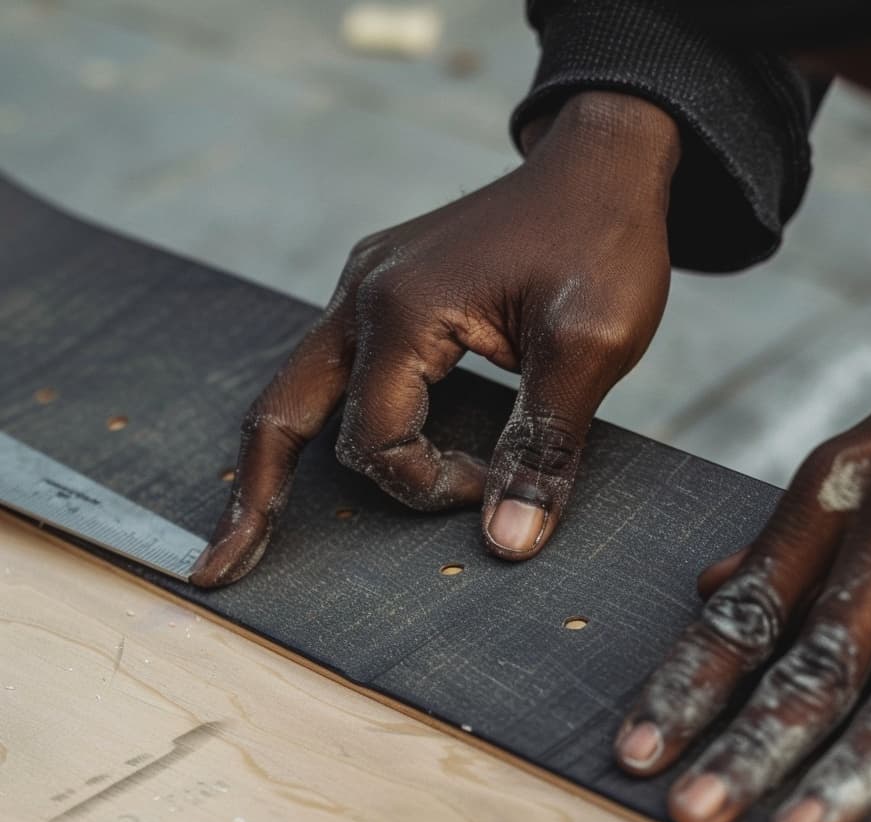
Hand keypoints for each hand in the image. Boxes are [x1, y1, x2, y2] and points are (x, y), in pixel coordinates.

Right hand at [191, 91, 679, 586]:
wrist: (602, 160)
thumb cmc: (603, 242)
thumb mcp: (590, 347)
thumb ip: (544, 448)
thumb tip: (508, 545)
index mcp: (403, 311)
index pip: (379, 443)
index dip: (431, 487)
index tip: (498, 485)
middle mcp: (361, 296)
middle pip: (280, 414)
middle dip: (256, 496)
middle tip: (221, 567)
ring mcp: (363, 288)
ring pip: (297, 390)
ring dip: (284, 458)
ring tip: (256, 522)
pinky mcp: (382, 288)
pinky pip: (333, 365)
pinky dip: (325, 418)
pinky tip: (338, 450)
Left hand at [615, 378, 870, 821]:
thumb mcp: (865, 457)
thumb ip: (796, 538)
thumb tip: (712, 592)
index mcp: (837, 490)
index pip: (745, 609)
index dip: (687, 687)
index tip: (637, 752)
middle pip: (814, 661)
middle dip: (748, 746)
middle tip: (692, 813)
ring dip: (845, 774)